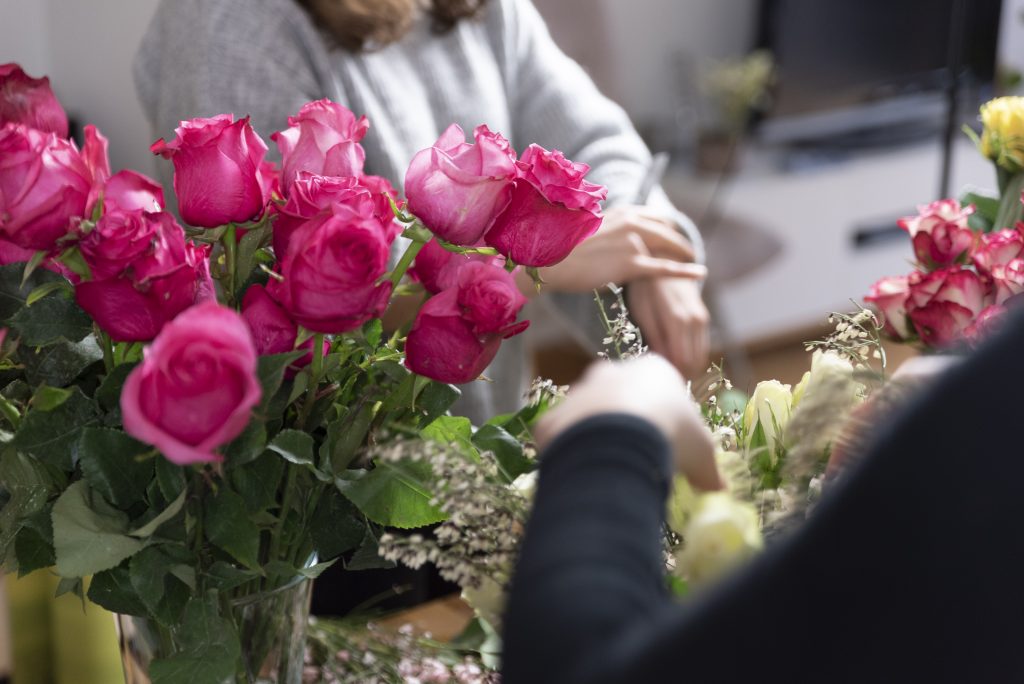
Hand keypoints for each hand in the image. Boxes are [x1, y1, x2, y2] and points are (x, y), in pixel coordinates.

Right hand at [517, 205, 704, 295]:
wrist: (550, 261)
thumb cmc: (562, 250)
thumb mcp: (588, 230)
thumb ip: (606, 230)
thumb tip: (609, 238)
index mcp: (620, 212)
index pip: (653, 215)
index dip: (667, 226)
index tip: (673, 233)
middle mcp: (630, 222)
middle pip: (666, 229)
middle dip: (679, 240)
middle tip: (688, 250)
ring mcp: (633, 242)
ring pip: (668, 248)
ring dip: (684, 255)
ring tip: (694, 263)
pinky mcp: (631, 264)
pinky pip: (665, 269)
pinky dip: (685, 272)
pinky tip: (699, 274)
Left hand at [534, 355, 720, 489]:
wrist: (616, 437)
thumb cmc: (670, 432)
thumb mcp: (701, 452)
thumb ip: (708, 467)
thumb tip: (718, 488)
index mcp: (652, 370)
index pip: (659, 388)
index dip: (665, 416)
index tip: (669, 443)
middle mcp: (611, 373)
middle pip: (619, 396)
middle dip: (627, 422)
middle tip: (638, 455)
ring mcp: (578, 393)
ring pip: (588, 416)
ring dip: (597, 438)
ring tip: (611, 469)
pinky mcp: (553, 419)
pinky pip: (563, 438)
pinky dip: (572, 455)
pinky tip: (585, 475)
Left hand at [628, 277, 709, 378]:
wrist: (665, 262)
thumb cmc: (645, 288)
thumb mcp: (642, 311)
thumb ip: (654, 337)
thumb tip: (661, 362)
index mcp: (678, 321)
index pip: (682, 361)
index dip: (671, 374)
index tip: (656, 376)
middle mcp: (695, 321)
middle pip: (694, 363)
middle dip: (679, 373)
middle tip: (660, 375)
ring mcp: (702, 320)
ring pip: (700, 356)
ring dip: (686, 366)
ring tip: (664, 366)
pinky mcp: (704, 319)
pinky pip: (702, 346)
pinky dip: (691, 356)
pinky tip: (673, 356)